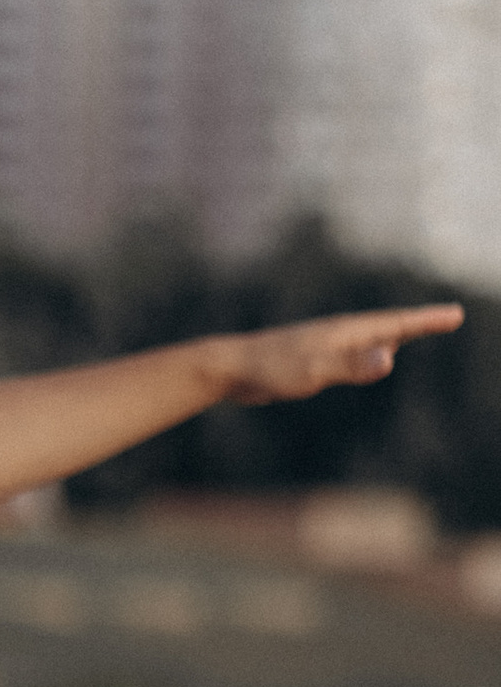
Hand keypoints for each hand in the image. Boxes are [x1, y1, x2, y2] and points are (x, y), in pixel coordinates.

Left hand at [206, 307, 462, 405]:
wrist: (229, 368)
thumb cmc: (271, 369)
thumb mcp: (315, 371)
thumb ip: (352, 365)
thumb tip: (389, 359)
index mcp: (346, 332)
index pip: (396, 323)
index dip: (427, 321)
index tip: (456, 314)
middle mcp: (339, 332)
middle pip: (390, 325)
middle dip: (420, 322)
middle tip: (449, 318)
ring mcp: (326, 343)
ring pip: (372, 336)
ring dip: (399, 333)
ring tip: (419, 331)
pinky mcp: (313, 356)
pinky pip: (355, 349)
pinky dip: (374, 348)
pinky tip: (372, 356)